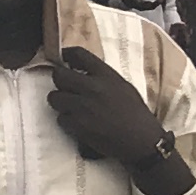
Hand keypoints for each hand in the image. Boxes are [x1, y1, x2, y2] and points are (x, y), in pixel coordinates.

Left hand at [49, 44, 168, 169]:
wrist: (141, 140)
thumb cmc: (136, 114)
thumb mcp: (123, 87)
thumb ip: (103, 78)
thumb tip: (83, 73)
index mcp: (106, 75)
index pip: (79, 54)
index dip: (67, 54)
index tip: (64, 58)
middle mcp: (92, 87)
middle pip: (59, 75)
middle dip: (59, 80)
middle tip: (64, 86)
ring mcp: (82, 106)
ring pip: (54, 97)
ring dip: (60, 101)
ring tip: (70, 106)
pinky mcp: (77, 125)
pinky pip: (61, 118)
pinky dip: (66, 121)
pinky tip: (77, 122)